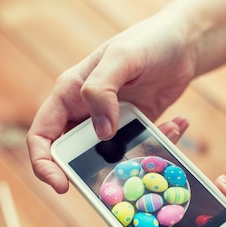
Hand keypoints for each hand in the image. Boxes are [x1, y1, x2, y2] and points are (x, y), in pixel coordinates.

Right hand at [27, 15, 196, 192]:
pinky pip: (140, 148)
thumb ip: (102, 90)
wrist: (182, 43)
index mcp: (69, 95)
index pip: (42, 136)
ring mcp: (111, 123)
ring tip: (165, 131)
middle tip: (118, 180)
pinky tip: (177, 124)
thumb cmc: (147, 42)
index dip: (44, 164)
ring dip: (136, 156)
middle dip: (94, 171)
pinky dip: (160, 143)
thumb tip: (102, 132)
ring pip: (111, 157)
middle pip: (74, 155)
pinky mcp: (136, 129)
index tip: (61, 185)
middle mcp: (85, 112)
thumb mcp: (121, 58)